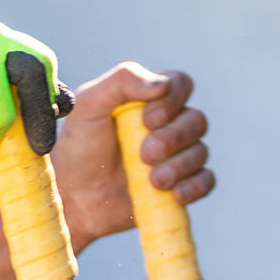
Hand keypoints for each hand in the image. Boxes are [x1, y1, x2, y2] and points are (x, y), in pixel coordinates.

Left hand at [51, 62, 213, 253]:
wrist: (73, 198)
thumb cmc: (78, 149)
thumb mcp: (89, 106)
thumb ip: (121, 81)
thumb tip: (161, 84)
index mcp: (150, 100)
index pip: (181, 84)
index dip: (174, 100)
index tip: (148, 119)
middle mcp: (168, 126)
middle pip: (196, 121)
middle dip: (174, 138)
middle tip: (144, 155)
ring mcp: (175, 158)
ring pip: (200, 152)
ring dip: (180, 165)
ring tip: (153, 180)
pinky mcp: (178, 188)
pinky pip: (205, 182)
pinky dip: (196, 187)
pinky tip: (176, 194)